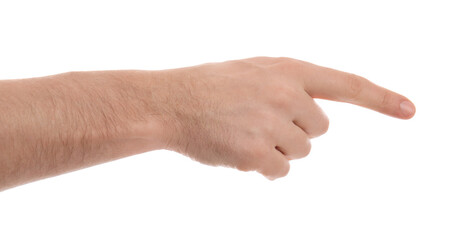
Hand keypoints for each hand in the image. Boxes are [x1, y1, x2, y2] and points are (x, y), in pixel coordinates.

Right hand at [157, 57, 414, 179]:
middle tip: (260, 122)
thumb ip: (288, 86)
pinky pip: (279, 171)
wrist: (170, 102)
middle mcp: (285, 95)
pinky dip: (263, 167)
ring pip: (300, 152)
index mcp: (287, 70)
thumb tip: (313, 120)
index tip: (409, 110)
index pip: (345, 84)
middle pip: (319, 130)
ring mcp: (272, 125)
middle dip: (295, 130)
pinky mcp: (258, 154)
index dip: (380, 98)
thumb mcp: (254, 71)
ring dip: (277, 149)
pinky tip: (237, 150)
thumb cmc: (211, 87)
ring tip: (243, 133)